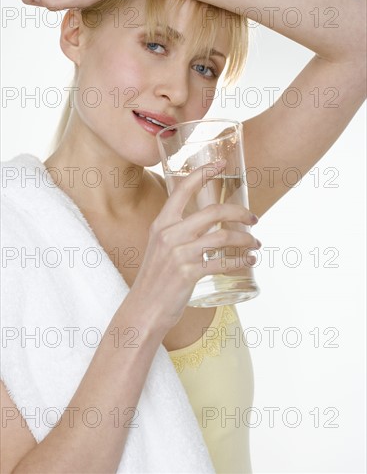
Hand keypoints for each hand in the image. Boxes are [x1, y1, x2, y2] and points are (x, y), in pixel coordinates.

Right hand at [130, 161, 260, 332]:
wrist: (143, 309)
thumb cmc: (155, 279)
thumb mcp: (160, 248)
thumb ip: (178, 234)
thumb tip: (207, 227)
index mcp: (161, 224)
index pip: (182, 188)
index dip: (203, 172)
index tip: (221, 163)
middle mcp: (169, 234)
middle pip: (213, 212)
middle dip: (240, 213)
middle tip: (254, 218)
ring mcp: (178, 254)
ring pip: (222, 238)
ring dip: (245, 240)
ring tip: (256, 244)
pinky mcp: (188, 274)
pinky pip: (221, 263)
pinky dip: (240, 261)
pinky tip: (249, 262)